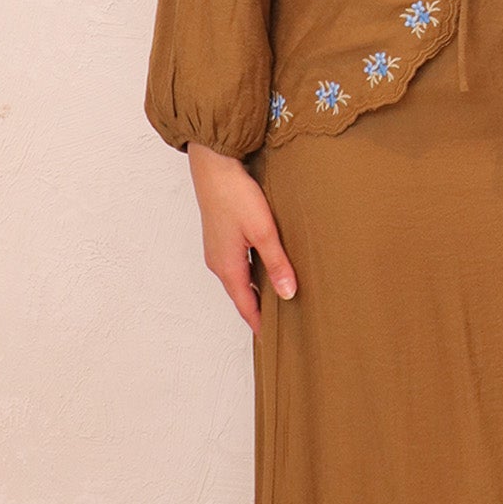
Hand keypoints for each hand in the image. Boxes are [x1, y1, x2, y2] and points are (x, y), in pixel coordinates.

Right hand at [187, 144, 296, 336]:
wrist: (214, 165)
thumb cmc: (235, 195)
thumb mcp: (263, 231)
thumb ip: (277, 264)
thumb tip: (288, 294)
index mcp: (227, 267)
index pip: (245, 305)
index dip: (258, 323)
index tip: (271, 339)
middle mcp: (218, 262)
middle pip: (240, 295)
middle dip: (258, 309)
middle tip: (278, 323)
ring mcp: (216, 249)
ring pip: (238, 279)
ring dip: (255, 291)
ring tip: (276, 300)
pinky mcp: (220, 237)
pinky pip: (235, 265)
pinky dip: (250, 274)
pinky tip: (264, 268)